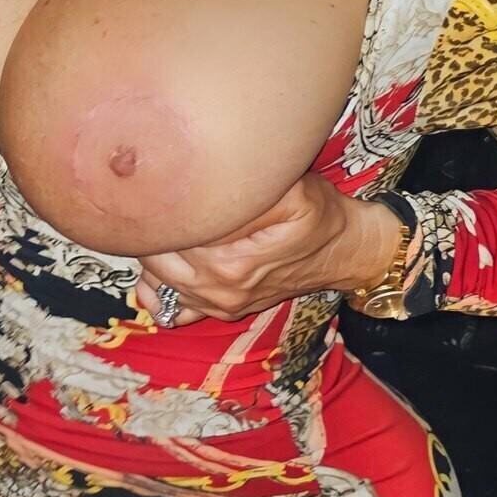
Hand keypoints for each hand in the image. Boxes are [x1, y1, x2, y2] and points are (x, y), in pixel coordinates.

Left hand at [134, 173, 401, 323]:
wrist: (341, 252)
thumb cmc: (316, 217)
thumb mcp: (292, 192)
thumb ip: (243, 195)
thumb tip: (198, 195)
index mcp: (227, 264)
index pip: (169, 235)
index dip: (161, 207)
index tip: (163, 186)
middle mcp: (217, 292)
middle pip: (156, 258)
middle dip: (154, 229)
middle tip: (161, 199)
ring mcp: (216, 306)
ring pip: (155, 280)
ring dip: (155, 252)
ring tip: (167, 223)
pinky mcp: (218, 310)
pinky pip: (169, 308)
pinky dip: (158, 288)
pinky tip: (167, 263)